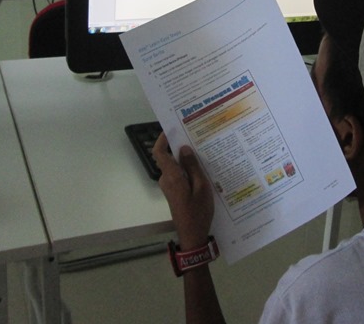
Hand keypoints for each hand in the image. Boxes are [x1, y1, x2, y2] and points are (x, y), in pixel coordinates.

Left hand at [153, 132, 214, 249]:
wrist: (193, 236)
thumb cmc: (198, 212)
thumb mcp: (201, 187)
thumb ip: (192, 167)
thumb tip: (183, 148)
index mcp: (172, 176)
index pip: (159, 152)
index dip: (162, 138)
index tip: (172, 128)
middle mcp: (167, 180)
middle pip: (169, 157)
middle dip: (180, 147)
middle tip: (197, 138)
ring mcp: (170, 187)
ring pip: (175, 167)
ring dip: (186, 159)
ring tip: (204, 153)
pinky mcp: (174, 192)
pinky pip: (179, 175)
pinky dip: (188, 170)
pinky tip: (203, 170)